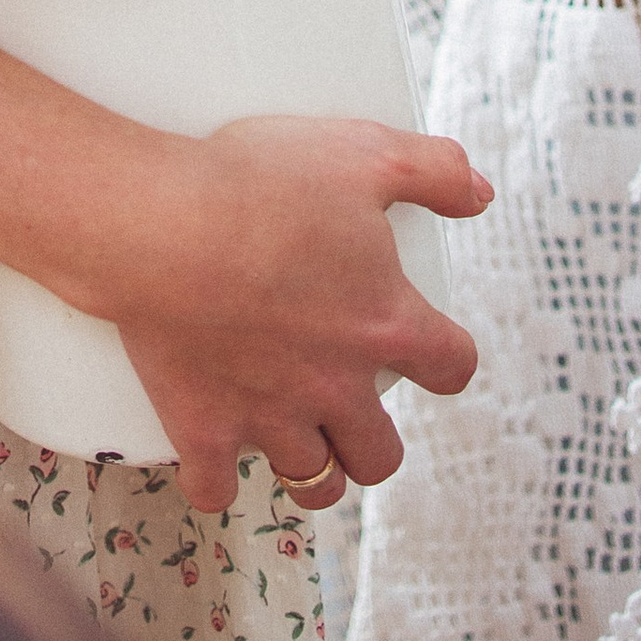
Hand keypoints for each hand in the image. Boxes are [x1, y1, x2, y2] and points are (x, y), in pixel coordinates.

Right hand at [88, 117, 488, 514]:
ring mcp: (270, 416)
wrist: (161, 224)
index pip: (451, 366)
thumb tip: (480, 194)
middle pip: (380, 453)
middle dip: (372, 437)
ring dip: (311, 465)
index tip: (431, 349)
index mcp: (384, 325)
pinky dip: (215, 478)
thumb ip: (433, 171)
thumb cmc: (259, 184)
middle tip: (349, 404)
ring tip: (296, 438)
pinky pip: (216, 487)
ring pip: (313, 481)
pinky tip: (212, 454)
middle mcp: (337, 387)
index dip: (447, 358)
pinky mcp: (205, 428)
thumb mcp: (362, 153)